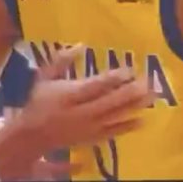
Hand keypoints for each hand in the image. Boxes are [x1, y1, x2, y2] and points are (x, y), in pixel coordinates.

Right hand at [17, 46, 151, 151]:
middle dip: (130, 91)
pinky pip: (112, 132)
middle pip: (109, 101)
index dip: (113, 78)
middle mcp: (80, 112)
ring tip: (151, 96)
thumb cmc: (38, 101)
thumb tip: (81, 44)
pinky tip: (142, 120)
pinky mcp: (91, 139)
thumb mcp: (44, 76)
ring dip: (134, 106)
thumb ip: (61, 60)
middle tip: (148, 81)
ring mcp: (87, 127)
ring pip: (114, 116)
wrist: (32, 135)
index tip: (130, 69)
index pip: (94, 86)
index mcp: (68, 95)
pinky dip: (127, 127)